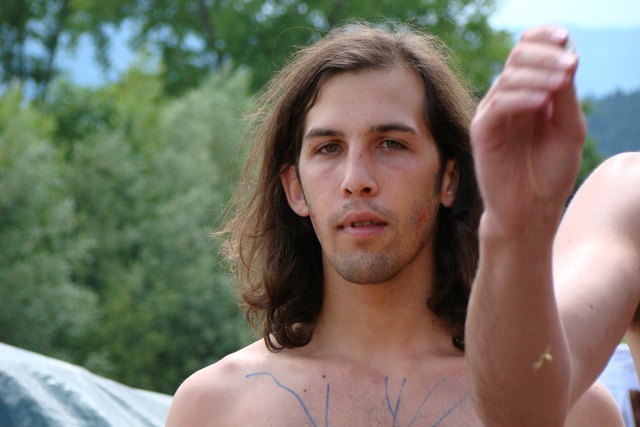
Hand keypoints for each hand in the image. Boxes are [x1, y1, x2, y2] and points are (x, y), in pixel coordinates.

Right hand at [470, 25, 585, 236]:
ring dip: (538, 75)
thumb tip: (569, 58)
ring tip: (562, 82)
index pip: (529, 53)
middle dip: (545, 55)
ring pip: (508, 77)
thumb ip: (566, 97)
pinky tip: (543, 102)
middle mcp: (507, 101)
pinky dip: (522, 98)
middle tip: (569, 64)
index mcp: (528, 95)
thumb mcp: (569, 129)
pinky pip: (499, 105)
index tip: (565, 36)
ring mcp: (492, 115)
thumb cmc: (549, 174)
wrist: (530, 211)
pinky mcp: (482, 132)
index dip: (543, 38)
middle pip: (518, 57)